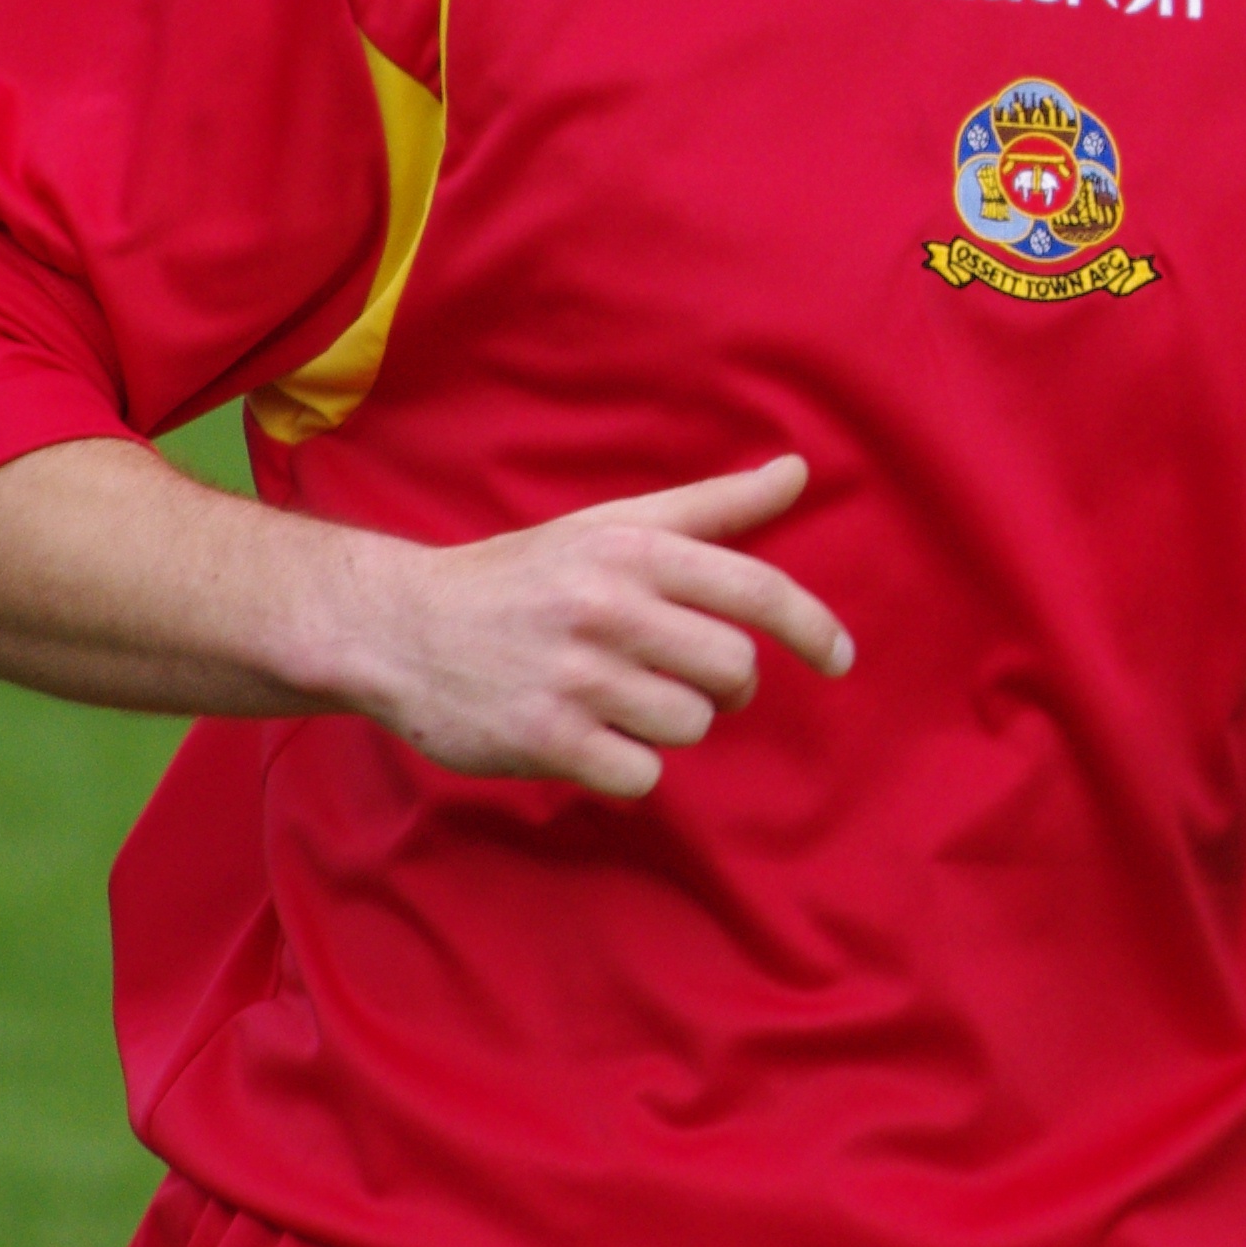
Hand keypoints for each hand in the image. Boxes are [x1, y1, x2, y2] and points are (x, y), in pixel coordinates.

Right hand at [328, 454, 853, 800]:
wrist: (404, 626)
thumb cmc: (527, 575)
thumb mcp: (613, 526)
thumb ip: (712, 506)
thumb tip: (800, 470)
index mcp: (634, 549)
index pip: (756, 590)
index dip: (814, 628)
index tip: (841, 659)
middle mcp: (609, 608)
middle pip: (733, 670)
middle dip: (723, 683)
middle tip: (680, 673)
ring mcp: (577, 676)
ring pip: (690, 725)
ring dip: (670, 724)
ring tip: (619, 698)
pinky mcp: (547, 739)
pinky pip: (642, 776)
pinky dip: (628, 767)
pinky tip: (591, 738)